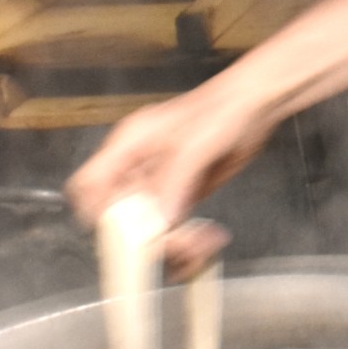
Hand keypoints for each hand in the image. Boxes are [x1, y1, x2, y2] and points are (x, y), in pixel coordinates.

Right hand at [66, 81, 266, 272]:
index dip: (96, 211)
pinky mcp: (183, 195)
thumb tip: (161, 216)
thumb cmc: (225, 106)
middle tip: (173, 242)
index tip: (120, 235)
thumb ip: (176, 179)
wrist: (257, 104)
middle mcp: (140, 165)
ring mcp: (161, 183)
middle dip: (141, 236)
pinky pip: (174, 227)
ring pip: (147, 227)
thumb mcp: (196, 142)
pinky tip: (207, 239)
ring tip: (198, 244)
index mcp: (130, 143)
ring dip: (170, 243)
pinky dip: (187, 240)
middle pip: (119, 214)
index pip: (90, 183)